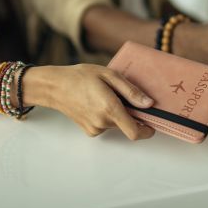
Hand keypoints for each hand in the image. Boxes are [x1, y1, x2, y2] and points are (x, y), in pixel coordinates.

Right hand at [27, 64, 154, 139]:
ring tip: (105, 96)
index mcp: (110, 108)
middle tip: (120, 95)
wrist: (55, 86)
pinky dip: (107, 116)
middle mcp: (103, 122)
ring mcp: (95, 128)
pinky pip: (106, 126)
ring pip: (117, 125)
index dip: (147, 130)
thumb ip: (130, 91)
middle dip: (130, 113)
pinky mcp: (89, 131)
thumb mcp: (109, 75)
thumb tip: (148, 103)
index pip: (135, 132)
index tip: (152, 123)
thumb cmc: (80, 77)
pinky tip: (96, 103)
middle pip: (127, 125)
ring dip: (117, 114)